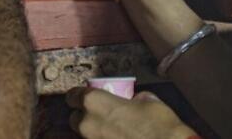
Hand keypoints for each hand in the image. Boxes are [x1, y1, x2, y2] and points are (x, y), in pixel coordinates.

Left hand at [67, 88, 194, 138]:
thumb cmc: (159, 123)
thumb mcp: (147, 100)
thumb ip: (131, 100)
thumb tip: (131, 102)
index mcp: (94, 102)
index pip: (73, 96)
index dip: (78, 97)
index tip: (84, 98)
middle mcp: (87, 124)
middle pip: (74, 120)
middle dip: (84, 118)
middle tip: (100, 118)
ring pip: (83, 137)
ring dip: (92, 134)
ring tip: (109, 132)